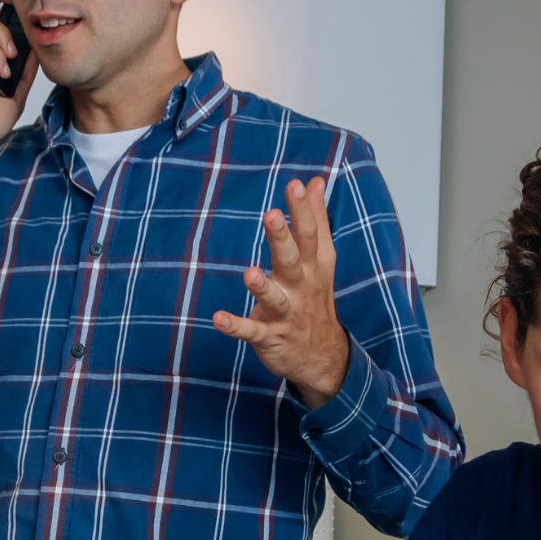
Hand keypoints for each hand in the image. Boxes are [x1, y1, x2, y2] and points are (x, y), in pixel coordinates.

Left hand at [213, 177, 350, 408]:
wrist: (322, 357)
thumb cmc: (315, 297)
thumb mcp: (321, 259)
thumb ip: (316, 220)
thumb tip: (315, 182)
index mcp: (312, 267)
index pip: (309, 235)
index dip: (302, 211)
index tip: (294, 185)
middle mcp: (300, 288)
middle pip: (293, 261)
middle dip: (282, 239)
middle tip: (272, 215)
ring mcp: (285, 314)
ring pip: (274, 299)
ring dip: (262, 287)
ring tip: (250, 273)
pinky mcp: (268, 336)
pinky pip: (251, 331)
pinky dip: (235, 326)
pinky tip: (218, 318)